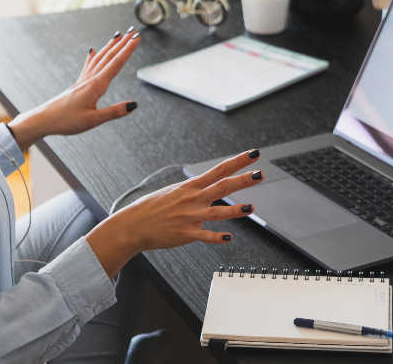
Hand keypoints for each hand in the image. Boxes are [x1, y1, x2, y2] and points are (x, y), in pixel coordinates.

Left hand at [7, 29, 140, 148]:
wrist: (44, 120)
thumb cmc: (66, 121)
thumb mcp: (93, 120)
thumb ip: (114, 112)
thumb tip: (133, 105)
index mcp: (95, 86)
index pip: (116, 64)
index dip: (128, 50)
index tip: (137, 39)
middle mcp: (89, 80)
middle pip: (109, 57)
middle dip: (123, 44)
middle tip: (134, 32)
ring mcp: (83, 81)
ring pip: (99, 59)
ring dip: (110, 47)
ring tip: (118, 36)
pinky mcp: (78, 85)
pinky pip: (88, 66)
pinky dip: (92, 57)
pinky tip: (92, 51)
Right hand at [86, 149, 263, 278]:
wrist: (132, 225)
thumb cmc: (151, 208)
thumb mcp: (172, 192)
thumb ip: (192, 190)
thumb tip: (206, 187)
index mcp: (190, 187)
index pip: (219, 170)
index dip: (237, 162)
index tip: (253, 154)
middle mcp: (192, 199)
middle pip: (222, 187)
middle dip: (243, 180)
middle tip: (260, 174)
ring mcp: (190, 217)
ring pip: (217, 212)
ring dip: (235, 210)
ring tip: (251, 207)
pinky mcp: (186, 234)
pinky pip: (205, 236)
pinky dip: (218, 237)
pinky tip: (229, 238)